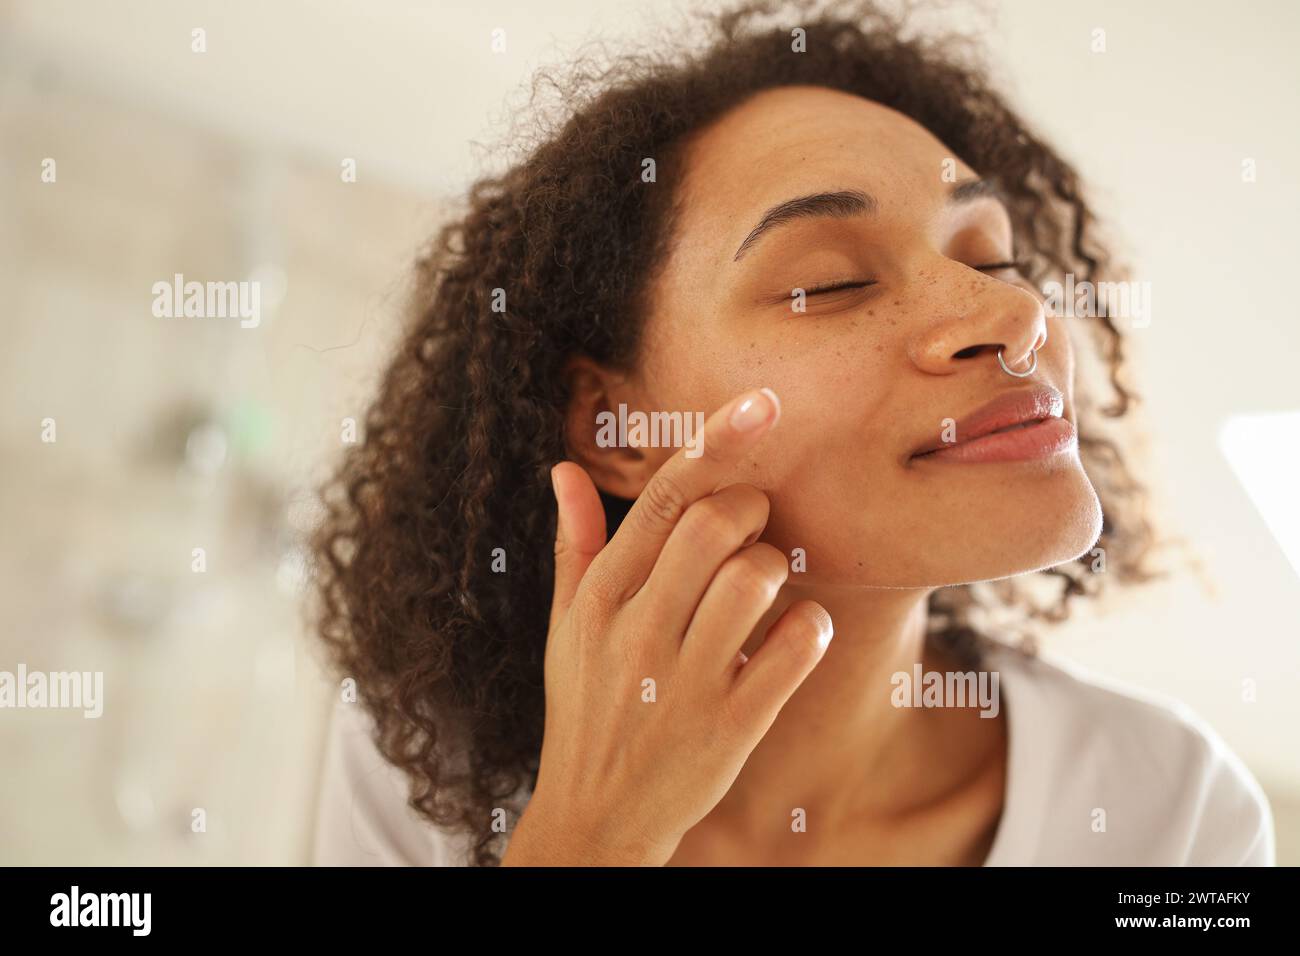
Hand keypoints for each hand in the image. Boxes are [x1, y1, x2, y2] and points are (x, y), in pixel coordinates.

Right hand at [502, 387, 833, 865]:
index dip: (716, 442)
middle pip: (713, 525)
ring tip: (766, 586)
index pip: (662, 499)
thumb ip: (574, 545)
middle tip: (754, 523)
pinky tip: (796, 632)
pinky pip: (791, 651)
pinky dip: (809, 628)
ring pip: (755, 580)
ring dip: (779, 568)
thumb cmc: (586, 706)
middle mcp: (635, 632)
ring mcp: (683, 681)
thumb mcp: (566, 628)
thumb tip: (562, 469)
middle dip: (752, 507)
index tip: (763, 404)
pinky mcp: (729, 727)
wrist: (595, 815)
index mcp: (599, 598)